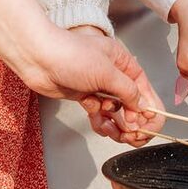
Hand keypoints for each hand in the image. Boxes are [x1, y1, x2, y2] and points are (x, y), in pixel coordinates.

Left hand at [23, 24, 160, 144]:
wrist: (38, 58)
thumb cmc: (70, 55)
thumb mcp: (107, 72)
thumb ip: (128, 91)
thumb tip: (143, 107)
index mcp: (123, 63)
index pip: (145, 89)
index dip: (149, 109)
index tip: (148, 125)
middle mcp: (113, 75)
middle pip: (132, 104)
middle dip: (131, 121)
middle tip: (129, 133)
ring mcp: (98, 87)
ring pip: (116, 113)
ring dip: (115, 124)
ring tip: (109, 127)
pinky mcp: (84, 97)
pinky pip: (99, 115)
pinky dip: (99, 121)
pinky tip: (95, 118)